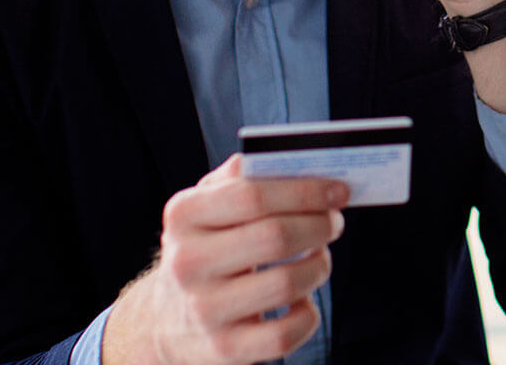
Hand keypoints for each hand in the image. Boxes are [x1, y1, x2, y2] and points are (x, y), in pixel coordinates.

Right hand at [103, 155, 347, 364]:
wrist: (166, 319)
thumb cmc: (204, 249)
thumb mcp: (206, 207)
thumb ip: (242, 177)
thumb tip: (294, 159)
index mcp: (183, 216)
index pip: (254, 196)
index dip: (306, 191)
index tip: (338, 190)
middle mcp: (188, 263)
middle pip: (275, 237)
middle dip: (320, 225)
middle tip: (334, 222)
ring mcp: (205, 310)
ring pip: (288, 283)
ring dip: (319, 266)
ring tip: (318, 258)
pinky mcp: (225, 349)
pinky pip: (286, 333)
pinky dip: (308, 313)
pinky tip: (301, 299)